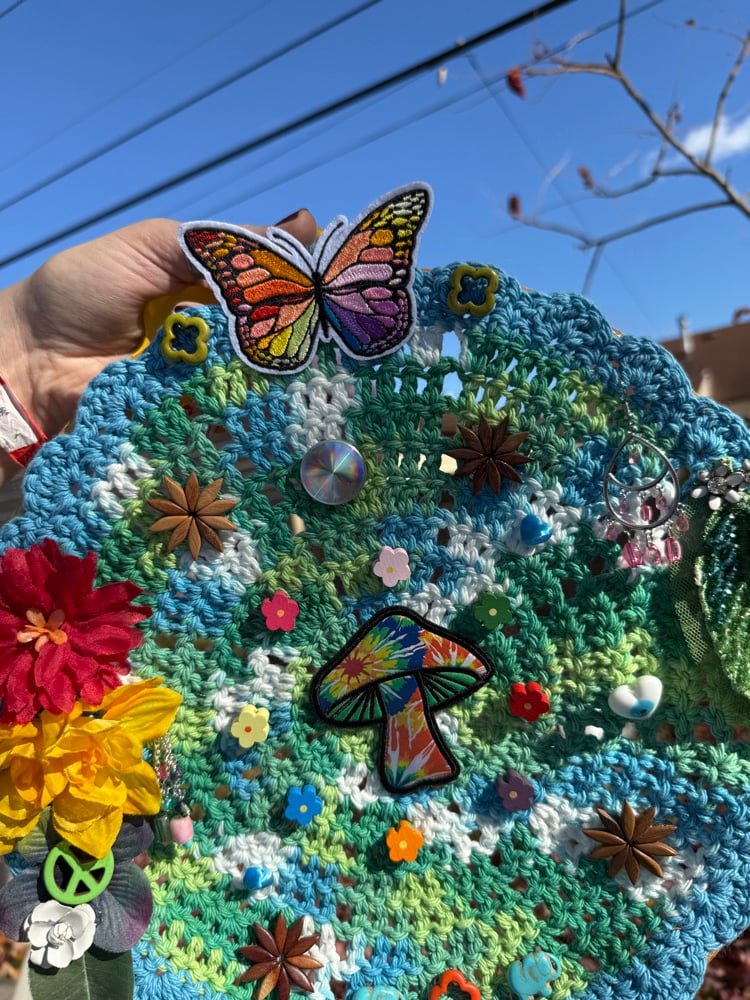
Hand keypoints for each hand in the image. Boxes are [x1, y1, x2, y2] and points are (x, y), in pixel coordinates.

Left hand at [1, 210, 316, 438]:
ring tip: (328, 372)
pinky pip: (237, 423)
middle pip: (280, 339)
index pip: (277, 288)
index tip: (348, 280)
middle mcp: (220, 340)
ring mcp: (211, 385)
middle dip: (312, 335)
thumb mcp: (151, 248)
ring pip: (266, 383)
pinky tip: (291, 412)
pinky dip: (259, 419)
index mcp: (214, 294)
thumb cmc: (80, 293)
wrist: (28, 359)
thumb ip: (219, 243)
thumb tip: (301, 223)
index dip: (311, 285)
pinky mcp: (197, 424)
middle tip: (344, 330)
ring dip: (292, 379)